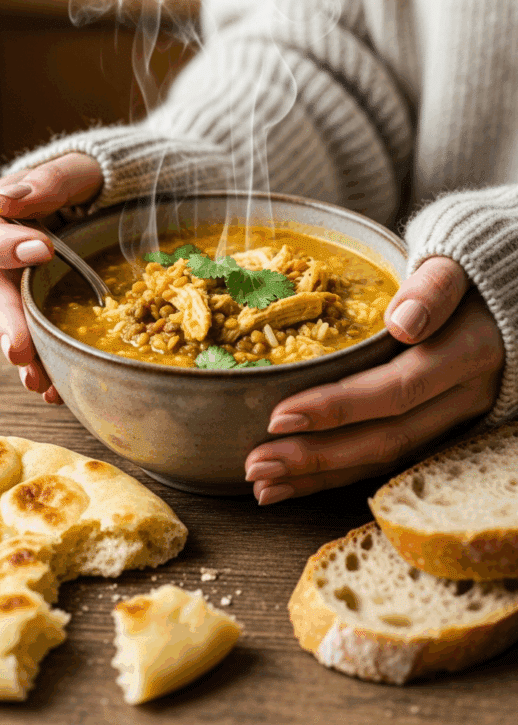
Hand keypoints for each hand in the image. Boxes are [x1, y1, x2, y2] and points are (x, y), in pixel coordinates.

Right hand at [0, 153, 102, 403]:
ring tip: (40, 381)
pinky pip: (44, 340)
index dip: (0, 244)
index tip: (42, 249)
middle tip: (21, 350)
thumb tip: (5, 197)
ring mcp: (30, 287)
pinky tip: (61, 386)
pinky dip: (51, 364)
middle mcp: (8, 256)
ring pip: (16, 325)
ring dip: (26, 355)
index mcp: (3, 216)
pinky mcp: (53, 310)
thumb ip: (49, 179)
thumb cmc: (95, 179)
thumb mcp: (79, 169)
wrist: (125, 201)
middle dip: (6, 324)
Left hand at [245, 256, 503, 504]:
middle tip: (255, 465)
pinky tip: (295, 482)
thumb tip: (402, 322)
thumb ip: (433, 288)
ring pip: (386, 459)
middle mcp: (463, 397)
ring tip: (263, 484)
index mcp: (466, 353)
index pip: (396, 390)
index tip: (278, 416)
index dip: (338, 407)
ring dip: (321, 477)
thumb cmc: (468, 271)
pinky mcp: (440, 429)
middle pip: (387, 438)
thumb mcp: (455, 263)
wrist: (508, 292)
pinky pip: (388, 459)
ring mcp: (455, 419)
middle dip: (316, 456)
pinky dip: (339, 474)